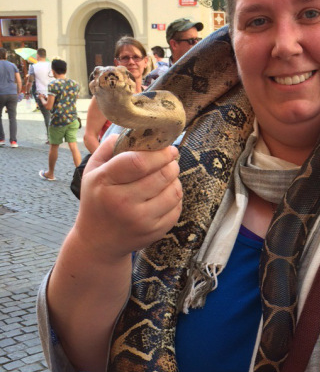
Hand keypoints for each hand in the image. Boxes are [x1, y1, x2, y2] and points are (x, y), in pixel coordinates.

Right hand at [75, 135, 182, 259]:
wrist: (98, 242)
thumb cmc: (97, 202)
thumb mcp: (92, 173)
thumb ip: (108, 149)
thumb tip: (129, 129)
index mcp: (105, 183)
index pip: (139, 162)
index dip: (159, 152)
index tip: (168, 148)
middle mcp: (123, 203)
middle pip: (161, 175)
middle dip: (171, 164)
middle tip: (171, 160)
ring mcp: (140, 220)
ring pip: (174, 192)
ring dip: (176, 179)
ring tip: (169, 175)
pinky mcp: (154, 232)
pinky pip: (177, 208)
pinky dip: (176, 198)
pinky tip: (166, 194)